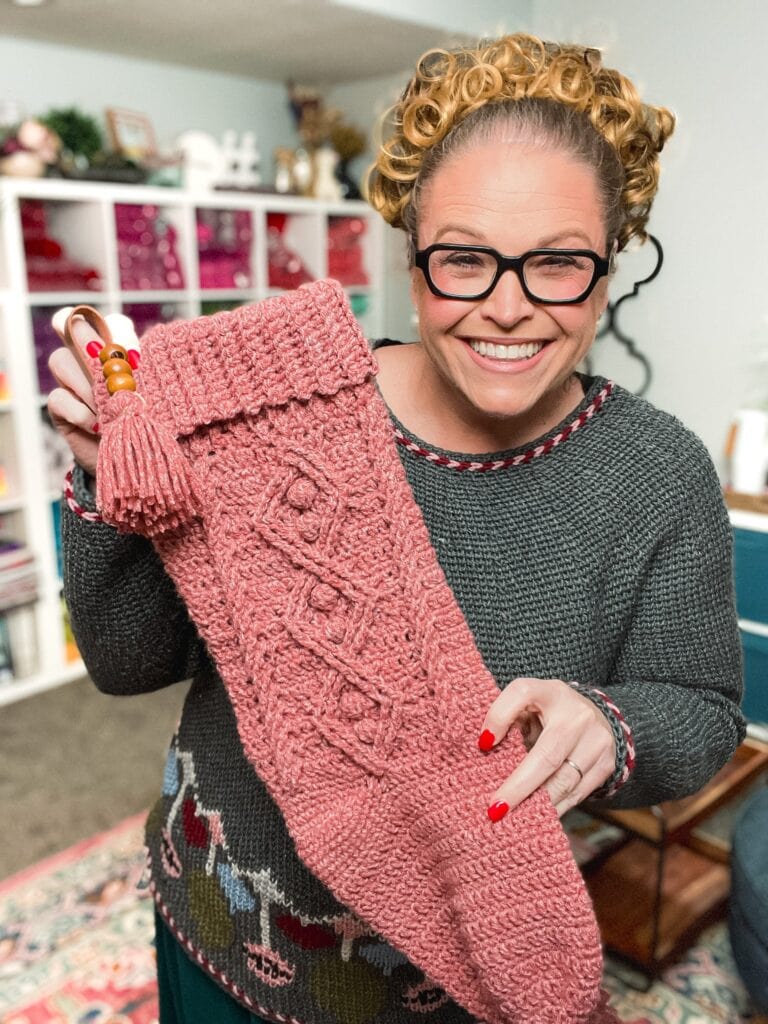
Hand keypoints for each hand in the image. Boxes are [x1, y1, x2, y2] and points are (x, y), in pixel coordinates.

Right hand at [47, 309, 138, 476]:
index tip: (133, 351)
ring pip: (61, 361)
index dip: (117, 329)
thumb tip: (137, 357)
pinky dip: (78, 411)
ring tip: (107, 408)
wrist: (136, 467)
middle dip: (86, 341)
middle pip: (74, 329)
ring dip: (85, 383)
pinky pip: (58, 397)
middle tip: (104, 362)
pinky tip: (96, 426)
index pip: (113, 323)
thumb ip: (149, 376)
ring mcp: (74, 383)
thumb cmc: (153, 428)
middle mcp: (93, 361)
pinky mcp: (61, 408)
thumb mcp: (158, 401)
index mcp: (123, 354)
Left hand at [479, 677, 615, 818]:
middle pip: (547, 755)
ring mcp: (596, 739)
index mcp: (550, 691)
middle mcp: (577, 714)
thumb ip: (508, 718)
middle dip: (519, 786)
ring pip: (563, 781)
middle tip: (495, 809)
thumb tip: (483, 749)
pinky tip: (535, 816)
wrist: (598, 715)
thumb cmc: (549, 711)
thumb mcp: (529, 704)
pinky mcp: (606, 764)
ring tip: (511, 818)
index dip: (499, 717)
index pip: (522, 693)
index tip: (483, 744)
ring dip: (535, 804)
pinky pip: (576, 794)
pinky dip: (554, 808)